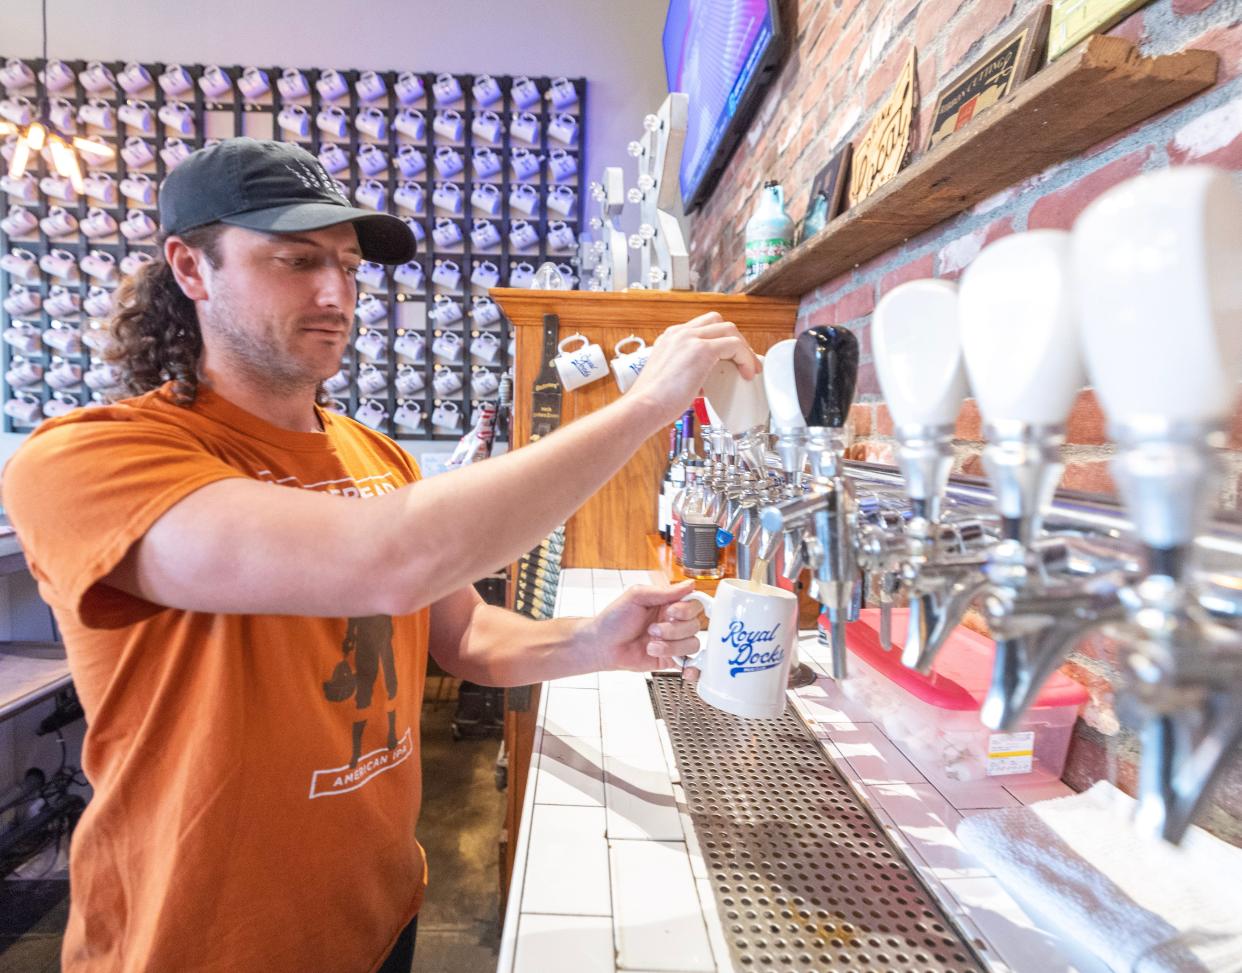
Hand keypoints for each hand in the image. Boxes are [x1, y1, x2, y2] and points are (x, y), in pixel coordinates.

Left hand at [578, 580, 704, 674]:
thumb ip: (664, 591)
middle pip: (695, 625)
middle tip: (652, 629)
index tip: (670, 612)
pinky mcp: (670, 660)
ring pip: (692, 644)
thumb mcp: (636, 596)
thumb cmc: (613, 620)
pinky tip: (678, 663)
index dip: (686, 609)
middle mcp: (673, 622)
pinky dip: (690, 667)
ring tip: (650, 645)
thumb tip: (689, 585)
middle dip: (673, 629)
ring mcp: (673, 642)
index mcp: (667, 604)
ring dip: (671, 646)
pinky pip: (690, 663)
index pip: (694, 603)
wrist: (601, 645)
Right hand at [625, 311, 761, 427]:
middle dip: (734, 339)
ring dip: (743, 348)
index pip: (702, 328)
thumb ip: (687, 374)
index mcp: (670, 338)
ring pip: (729, 329)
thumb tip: (702, 384)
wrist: (643, 407)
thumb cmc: (652, 402)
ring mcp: (690, 339)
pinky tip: (746, 374)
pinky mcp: (702, 350)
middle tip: (742, 361)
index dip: (720, 340)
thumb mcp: (669, 380)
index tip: (729, 359)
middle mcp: (679, 333)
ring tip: (749, 368)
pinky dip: (745, 358)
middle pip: (718, 322)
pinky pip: (734, 345)